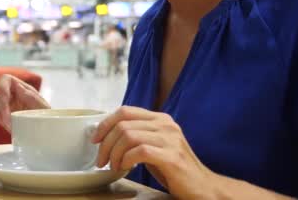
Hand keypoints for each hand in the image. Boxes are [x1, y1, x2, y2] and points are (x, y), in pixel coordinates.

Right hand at [0, 74, 49, 131]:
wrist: (44, 130)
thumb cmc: (46, 116)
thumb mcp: (42, 107)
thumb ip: (30, 96)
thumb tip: (18, 86)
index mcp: (21, 88)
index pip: (6, 79)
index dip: (2, 87)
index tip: (5, 98)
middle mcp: (10, 94)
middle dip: (1, 107)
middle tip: (8, 119)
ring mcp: (4, 105)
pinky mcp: (0, 116)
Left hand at [93, 106, 218, 198]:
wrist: (202, 187)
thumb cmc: (173, 168)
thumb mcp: (154, 145)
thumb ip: (136, 135)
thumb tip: (106, 135)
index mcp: (160, 119)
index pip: (125, 111)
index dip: (105, 123)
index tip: (95, 139)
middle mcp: (166, 125)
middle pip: (123, 124)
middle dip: (105, 143)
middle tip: (101, 160)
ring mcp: (170, 139)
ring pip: (128, 136)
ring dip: (114, 154)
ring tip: (113, 166)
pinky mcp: (172, 156)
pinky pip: (139, 151)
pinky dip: (126, 160)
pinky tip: (125, 168)